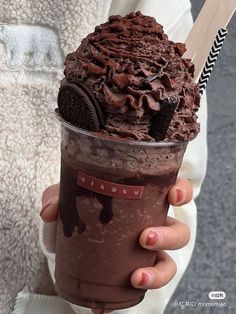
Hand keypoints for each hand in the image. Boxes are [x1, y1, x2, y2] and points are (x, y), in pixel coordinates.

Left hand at [41, 179, 191, 313]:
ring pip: (170, 263)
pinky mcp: (136, 272)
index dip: (182, 192)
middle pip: (179, 232)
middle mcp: (153, 226)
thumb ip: (58, 199)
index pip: (174, 192)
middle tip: (145, 238)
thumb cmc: (80, 208)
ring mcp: (147, 252)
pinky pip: (145, 285)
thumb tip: (50, 211)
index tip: (174, 194)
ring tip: (137, 276)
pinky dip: (133, 294)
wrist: (70, 236)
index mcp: (145, 201)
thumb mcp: (67, 199)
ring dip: (158, 272)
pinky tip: (107, 305)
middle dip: (169, 236)